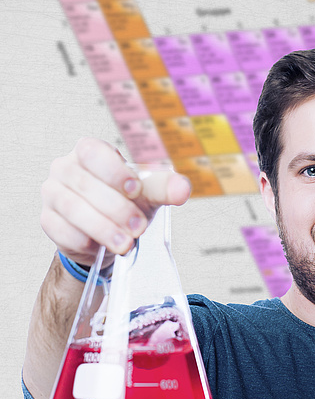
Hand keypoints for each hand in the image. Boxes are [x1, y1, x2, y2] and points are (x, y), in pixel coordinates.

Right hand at [40, 138, 190, 267]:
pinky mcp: (49, 220)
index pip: (93, 152)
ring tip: (125, 243)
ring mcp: (53, 194)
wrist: (108, 234)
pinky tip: (99, 247)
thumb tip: (182, 188)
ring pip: (72, 208)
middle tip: (138, 226)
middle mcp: (66, 169)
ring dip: (102, 227)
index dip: (114, 171)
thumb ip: (164, 188)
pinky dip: (83, 240)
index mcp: (90, 153)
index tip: (135, 190)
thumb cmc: (126, 204)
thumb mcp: (148, 194)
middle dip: (116, 208)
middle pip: (85, 184)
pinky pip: (61, 230)